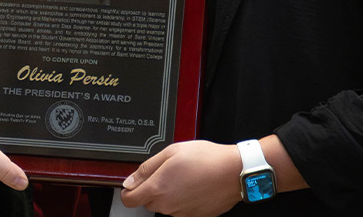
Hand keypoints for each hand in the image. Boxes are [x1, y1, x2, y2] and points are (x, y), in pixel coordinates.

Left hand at [119, 140, 240, 216]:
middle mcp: (167, 205)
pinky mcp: (195, 216)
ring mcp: (181, 213)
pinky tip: (192, 184)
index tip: (133, 183)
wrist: (234, 172)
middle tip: (165, 171)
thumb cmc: (205, 159)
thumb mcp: (171, 152)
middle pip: (146, 201)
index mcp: (157, 189)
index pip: (129, 200)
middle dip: (150, 188)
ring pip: (164, 205)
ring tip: (183, 175)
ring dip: (167, 193)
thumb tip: (130, 180)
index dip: (128, 190)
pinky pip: (180, 209)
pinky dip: (182, 199)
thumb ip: (147, 167)